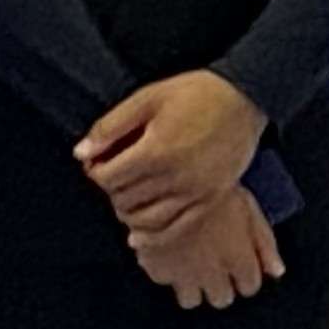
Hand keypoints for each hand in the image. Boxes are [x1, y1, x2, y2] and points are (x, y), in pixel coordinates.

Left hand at [79, 70, 270, 237]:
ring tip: (128, 198)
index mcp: (155, 150)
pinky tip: (140, 234)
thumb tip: (82, 152)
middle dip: (113, 189)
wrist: (247, 97)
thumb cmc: (198, 92)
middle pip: (125, 199)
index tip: (98, 163)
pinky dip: (154, 236)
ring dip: (129, 213)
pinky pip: (176, 229)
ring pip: (146, 220)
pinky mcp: (211, 199)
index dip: (96, 170)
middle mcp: (175, 177)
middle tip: (114, 176)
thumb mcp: (149, 97)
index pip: (108, 177)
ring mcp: (195, 192)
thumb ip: (112, 125)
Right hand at [131, 188, 284, 308]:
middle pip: (221, 298)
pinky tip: (170, 252)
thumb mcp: (250, 208)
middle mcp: (213, 275)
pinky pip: (166, 282)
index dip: (246, 275)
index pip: (249, 287)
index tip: (240, 264)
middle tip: (215, 264)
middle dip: (220, 284)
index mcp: (239, 260)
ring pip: (192, 299)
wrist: (174, 183)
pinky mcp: (158, 271)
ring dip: (193, 285)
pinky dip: (168, 271)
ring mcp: (184, 276)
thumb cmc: (213, 189)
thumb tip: (277, 270)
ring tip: (191, 264)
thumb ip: (265, 244)